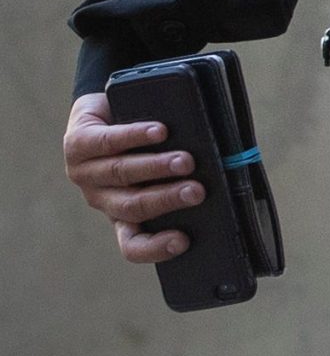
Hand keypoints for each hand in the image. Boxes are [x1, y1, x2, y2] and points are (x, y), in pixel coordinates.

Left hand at [62, 93, 201, 264]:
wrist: (108, 107)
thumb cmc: (147, 139)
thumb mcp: (164, 164)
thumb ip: (185, 175)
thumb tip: (228, 173)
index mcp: (121, 213)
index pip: (132, 243)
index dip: (155, 248)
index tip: (183, 240)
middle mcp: (101, 198)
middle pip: (132, 205)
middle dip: (167, 199)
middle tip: (197, 191)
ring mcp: (85, 173)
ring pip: (121, 173)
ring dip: (156, 167)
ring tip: (186, 160)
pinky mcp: (77, 142)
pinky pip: (106, 142)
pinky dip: (135, 137)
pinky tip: (159, 132)